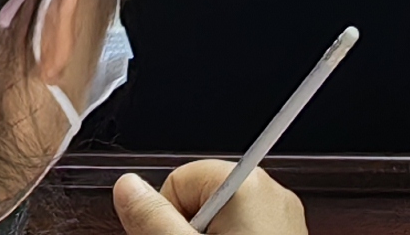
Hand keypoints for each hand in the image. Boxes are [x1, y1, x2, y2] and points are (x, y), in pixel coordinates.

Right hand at [116, 161, 302, 234]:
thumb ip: (154, 219)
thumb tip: (126, 186)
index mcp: (247, 185)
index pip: (179, 179)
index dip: (168, 216)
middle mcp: (271, 193)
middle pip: (198, 200)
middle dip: (186, 229)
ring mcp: (282, 219)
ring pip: (218, 221)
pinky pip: (241, 230)